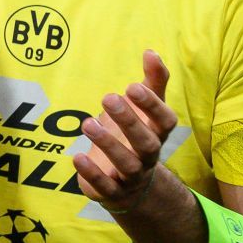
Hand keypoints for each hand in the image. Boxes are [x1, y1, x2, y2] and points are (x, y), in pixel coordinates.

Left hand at [74, 50, 178, 212]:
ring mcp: (132, 176)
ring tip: (88, 123)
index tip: (132, 86)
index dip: (152, 105)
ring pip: (127, 164)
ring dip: (108, 144)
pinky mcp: (113, 191)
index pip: (165, 121)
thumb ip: (152, 82)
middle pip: (146, 142)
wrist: (132, 187)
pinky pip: (105, 186)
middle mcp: (148, 156)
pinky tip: (76, 157)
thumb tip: (151, 51)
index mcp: (157, 133)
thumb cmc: (136, 136)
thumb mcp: (145, 110)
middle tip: (108, 97)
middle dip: (129, 121)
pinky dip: (92, 174)